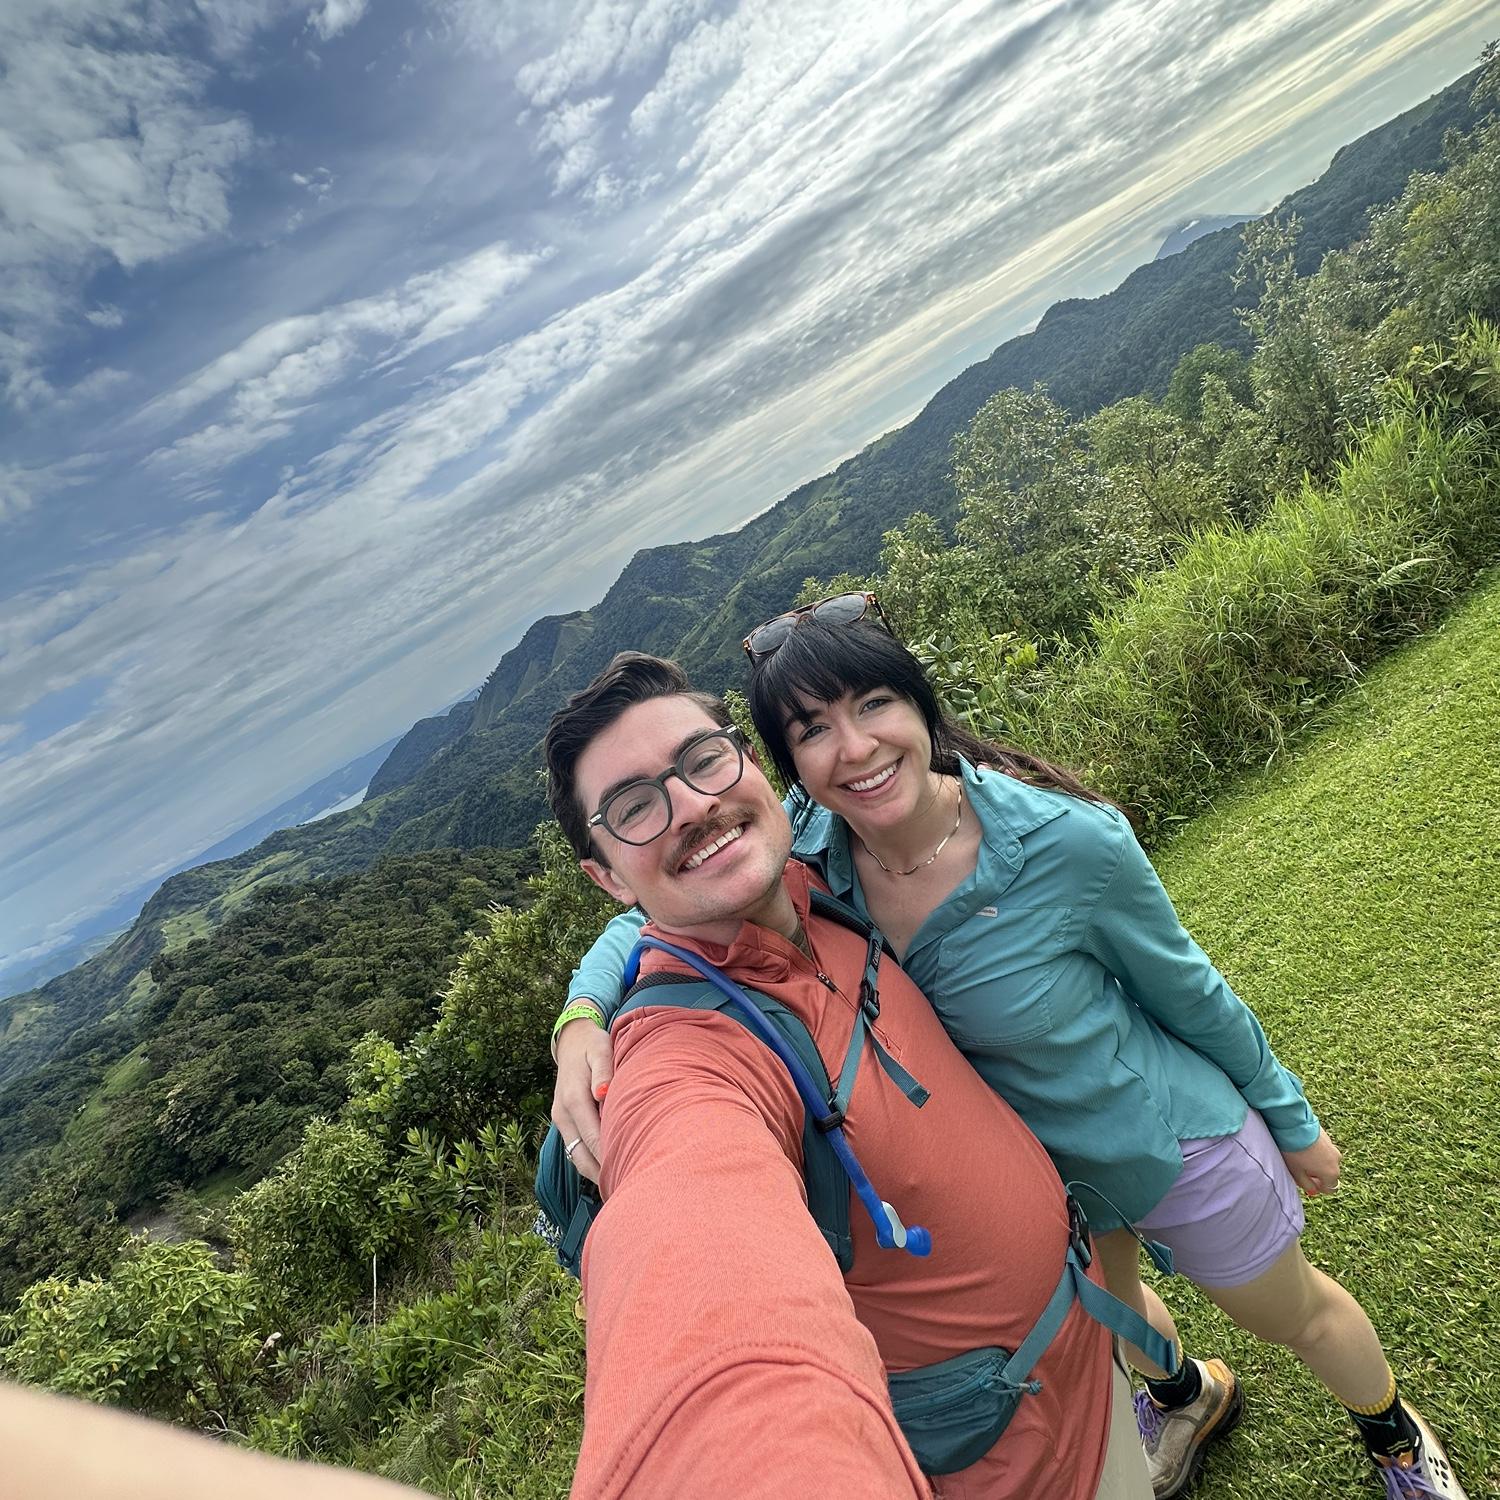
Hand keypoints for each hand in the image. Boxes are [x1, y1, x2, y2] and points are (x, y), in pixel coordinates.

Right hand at [551, 1014, 614, 1182]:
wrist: (571, 1041)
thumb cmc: (593, 1045)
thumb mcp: (601, 1049)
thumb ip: (603, 1070)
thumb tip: (603, 1093)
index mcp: (574, 1099)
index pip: (593, 1140)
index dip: (610, 1160)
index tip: (630, 1177)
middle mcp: (563, 1114)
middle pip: (582, 1157)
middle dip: (603, 1175)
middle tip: (629, 1190)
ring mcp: (560, 1120)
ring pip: (576, 1158)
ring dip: (595, 1173)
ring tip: (621, 1187)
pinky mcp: (563, 1122)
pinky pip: (575, 1149)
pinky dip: (590, 1163)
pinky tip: (609, 1170)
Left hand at [1281, 1128, 1341, 1196]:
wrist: (1294, 1126)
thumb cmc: (1294, 1151)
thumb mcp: (1296, 1173)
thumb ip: (1306, 1185)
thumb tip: (1312, 1189)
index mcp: (1331, 1174)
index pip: (1330, 1189)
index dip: (1319, 1188)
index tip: (1308, 1183)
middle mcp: (1337, 1161)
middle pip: (1329, 1174)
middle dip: (1318, 1175)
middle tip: (1302, 1169)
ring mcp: (1334, 1148)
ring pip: (1326, 1161)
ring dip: (1317, 1163)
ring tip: (1301, 1156)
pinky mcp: (1328, 1137)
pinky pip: (1324, 1150)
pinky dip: (1316, 1152)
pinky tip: (1303, 1147)